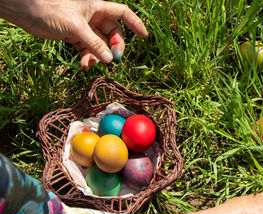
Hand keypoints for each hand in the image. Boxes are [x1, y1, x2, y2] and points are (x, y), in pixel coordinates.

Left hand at [0, 0, 147, 69]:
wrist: (27, 12)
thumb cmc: (51, 10)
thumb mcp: (76, 28)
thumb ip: (94, 44)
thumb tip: (109, 60)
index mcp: (97, 7)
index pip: (122, 14)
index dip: (134, 24)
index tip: (144, 37)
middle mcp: (93, 16)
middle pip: (112, 33)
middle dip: (114, 47)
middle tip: (113, 59)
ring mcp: (84, 27)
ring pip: (100, 44)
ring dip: (98, 56)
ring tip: (91, 64)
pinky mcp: (74, 37)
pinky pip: (88, 49)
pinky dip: (88, 58)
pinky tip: (84, 64)